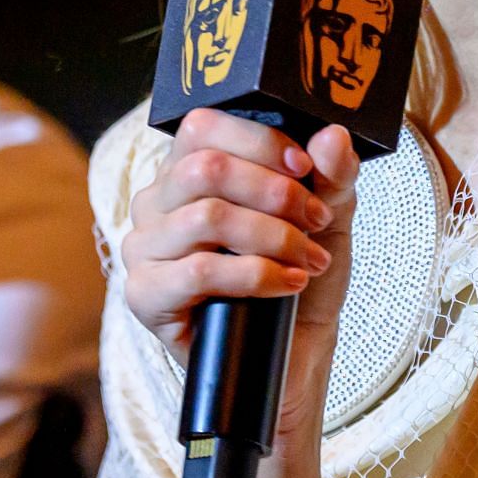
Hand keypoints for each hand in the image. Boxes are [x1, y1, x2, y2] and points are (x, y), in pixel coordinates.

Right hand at [121, 108, 360, 438]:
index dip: (259, 141)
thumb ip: (333, 174)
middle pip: (205, 168)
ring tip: (308, 259)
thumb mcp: (329, 217)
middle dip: (274, 192)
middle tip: (316, 220)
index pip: (203, 126)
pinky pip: (197, 271)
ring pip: (206, 216)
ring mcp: (144, 248)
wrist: (294, 350)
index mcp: (189, 169)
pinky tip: (286, 284)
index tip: (306, 167)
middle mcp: (157, 202)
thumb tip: (332, 136)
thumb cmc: (301, 273)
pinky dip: (254, 275)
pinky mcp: (145, 296)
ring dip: (272, 236)